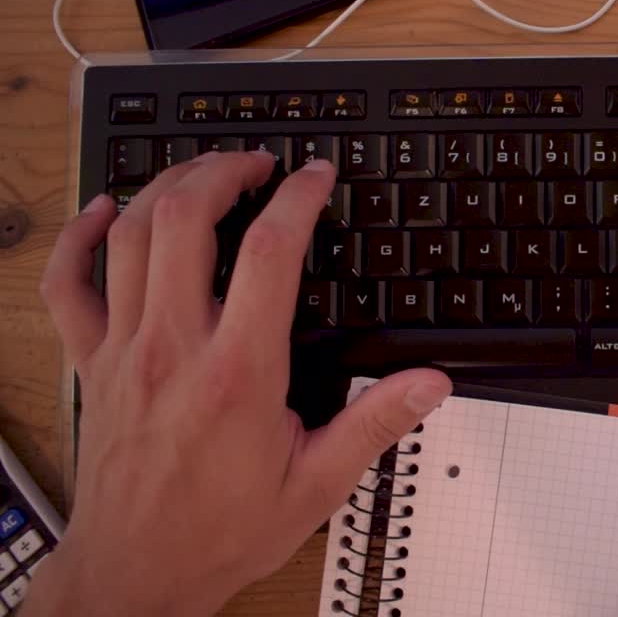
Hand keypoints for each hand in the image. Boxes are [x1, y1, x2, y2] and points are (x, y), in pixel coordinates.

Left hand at [25, 153, 451, 615]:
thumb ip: (375, 424)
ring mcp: (125, 350)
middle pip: (187, 219)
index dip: (298, 196)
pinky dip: (79, 237)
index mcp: (238, 372)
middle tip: (259, 165)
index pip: (271, 252)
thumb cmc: (219, 531)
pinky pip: (68, 284)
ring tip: (205, 174)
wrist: (136, 572)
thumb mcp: (317, 484)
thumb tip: (429, 383)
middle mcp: (174, 347)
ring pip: (131, 235)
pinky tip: (104, 213)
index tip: (315, 175)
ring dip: (168, 187)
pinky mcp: (92, 364)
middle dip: (226, 170)